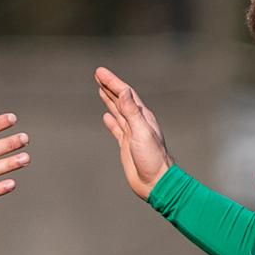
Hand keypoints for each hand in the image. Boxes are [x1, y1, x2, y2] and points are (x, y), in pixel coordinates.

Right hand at [95, 67, 173, 199]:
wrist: (156, 182)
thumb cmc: (152, 158)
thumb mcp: (141, 132)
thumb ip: (131, 112)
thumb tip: (123, 90)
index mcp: (142, 116)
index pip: (125, 94)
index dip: (112, 82)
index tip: (99, 72)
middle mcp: (137, 122)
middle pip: (121, 99)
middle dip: (110, 86)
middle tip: (98, 75)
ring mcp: (132, 133)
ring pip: (118, 111)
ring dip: (110, 99)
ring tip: (101, 89)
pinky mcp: (127, 145)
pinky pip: (117, 128)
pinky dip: (111, 121)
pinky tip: (106, 117)